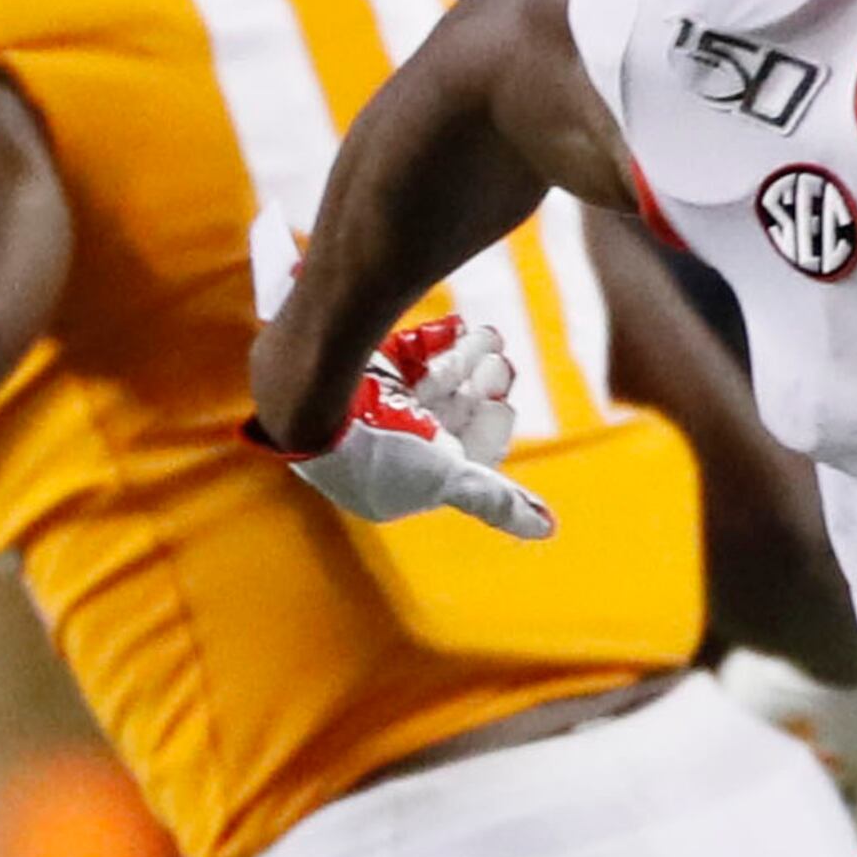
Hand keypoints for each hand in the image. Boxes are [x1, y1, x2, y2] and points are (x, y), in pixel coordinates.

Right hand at [269, 314, 552, 540]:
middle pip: (442, 418)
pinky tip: (455, 326)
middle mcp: (379, 449)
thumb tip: (548, 529)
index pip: (455, 460)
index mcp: (395, 484)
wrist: (308, 392)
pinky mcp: (348, 371)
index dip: (486, 430)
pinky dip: (429, 345)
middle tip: (501, 358)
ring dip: (462, 360)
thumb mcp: (447, 476)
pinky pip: (397, 358)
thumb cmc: (378, 445)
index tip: (505, 403)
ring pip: (424, 385)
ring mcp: (361, 410)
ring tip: (488, 334)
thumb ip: (495, 499)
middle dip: (477, 388)